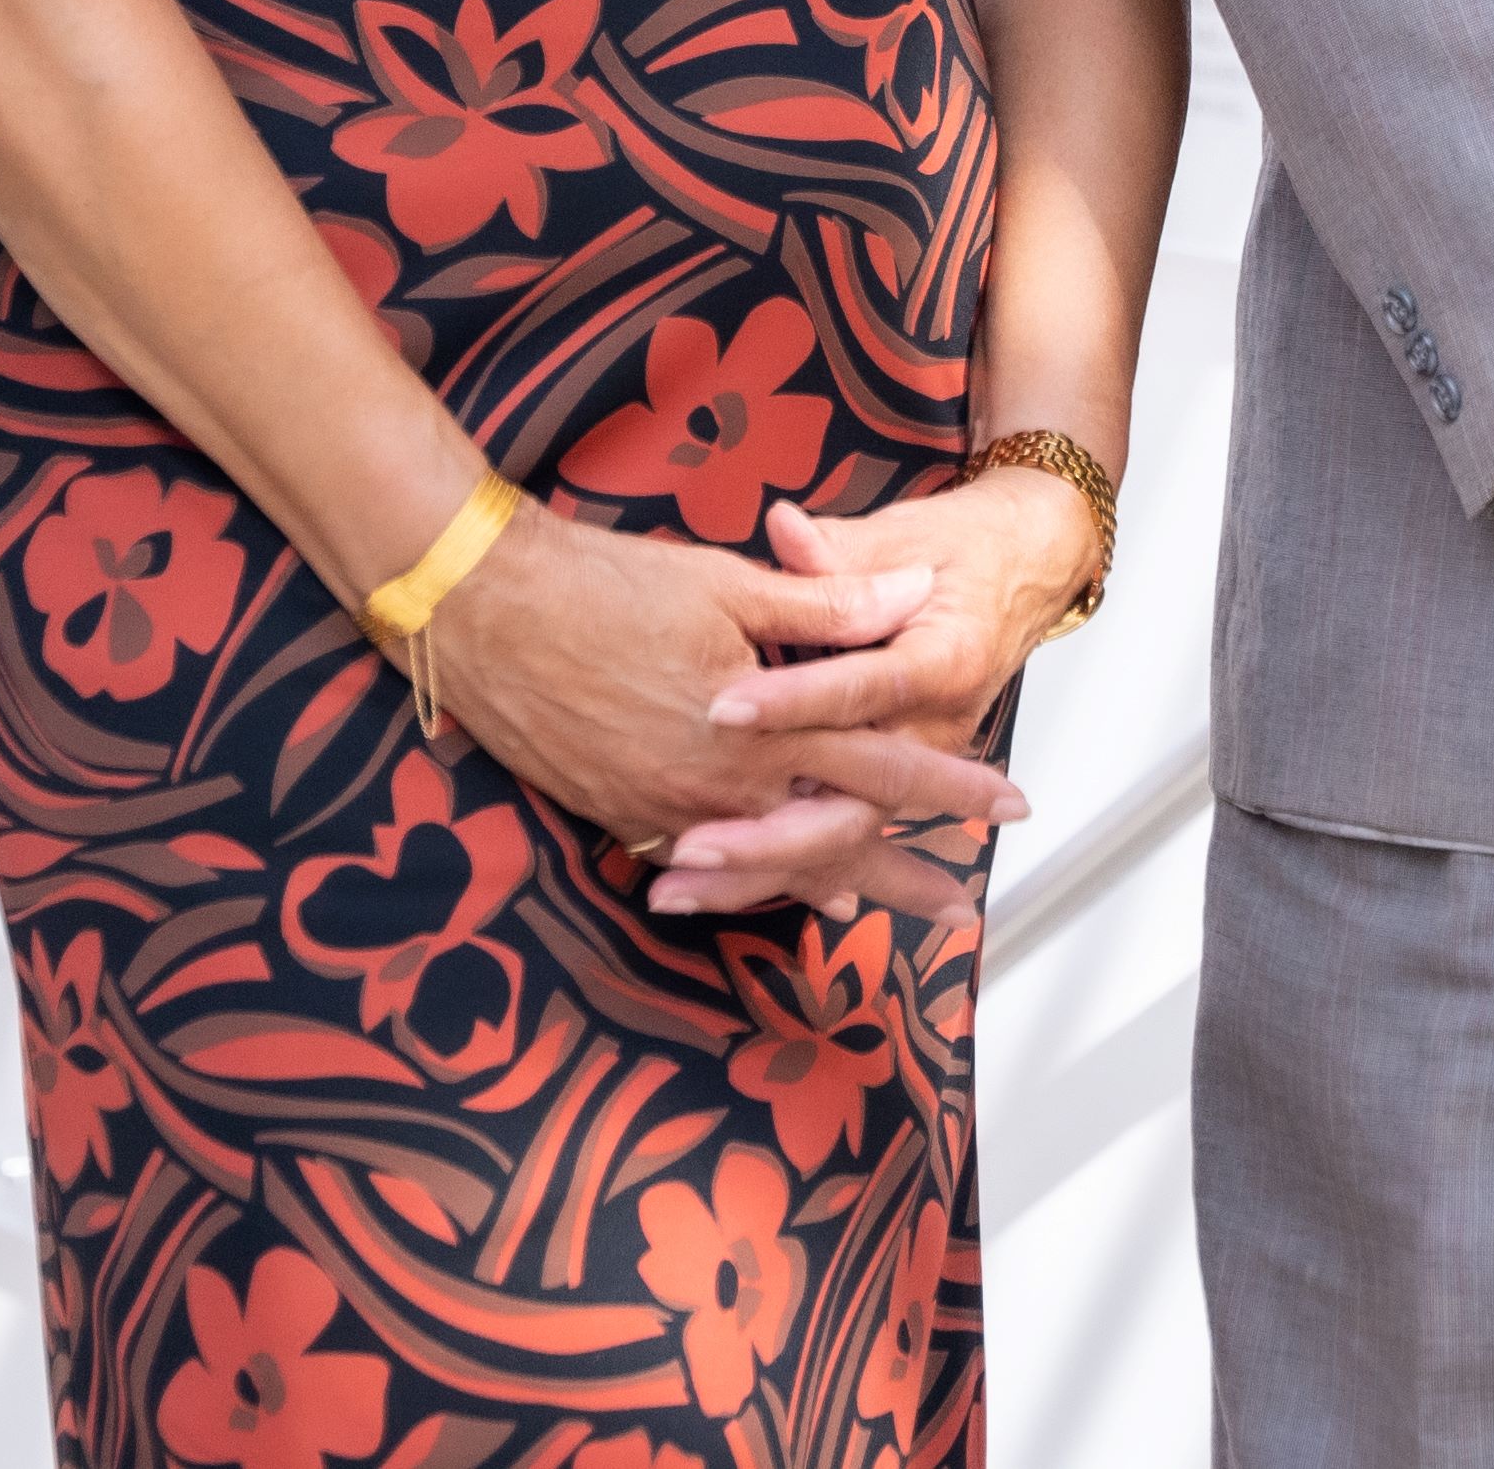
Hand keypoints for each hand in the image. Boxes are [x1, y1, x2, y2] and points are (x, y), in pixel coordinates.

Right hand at [420, 504, 1028, 928]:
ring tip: (873, 911)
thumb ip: (829, 603)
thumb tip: (915, 593)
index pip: (883, 766)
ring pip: (767, 863)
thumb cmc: (605, 584)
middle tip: (961, 906)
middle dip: (902, 876)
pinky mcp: (619, 812)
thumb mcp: (730, 583)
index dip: (950, 787)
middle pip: (836, 843)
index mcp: (761, 729)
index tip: (1008, 806)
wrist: (485, 611)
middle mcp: (720, 787)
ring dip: (826, 884)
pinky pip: (700, 862)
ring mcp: (666, 811)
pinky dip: (744, 874)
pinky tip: (764, 881)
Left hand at [662, 477, 1108, 913]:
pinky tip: (723, 896)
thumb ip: (837, 552)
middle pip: (853, 801)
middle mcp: (935, 727)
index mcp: (943, 660)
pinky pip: (840, 837)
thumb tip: (784, 527)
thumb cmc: (963, 550)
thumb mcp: (904, 536)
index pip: (861, 689)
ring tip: (684, 889)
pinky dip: (785, 872)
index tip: (722, 709)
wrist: (1024, 568)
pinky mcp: (895, 778)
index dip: (791, 702)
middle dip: (769, 834)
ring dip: (763, 872)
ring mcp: (916, 761)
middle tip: (692, 845)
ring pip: (840, 837)